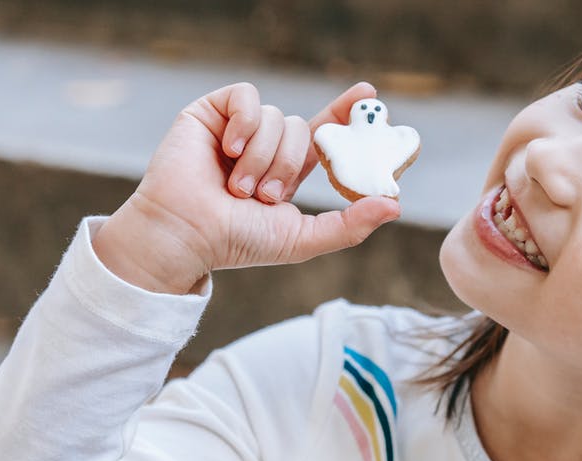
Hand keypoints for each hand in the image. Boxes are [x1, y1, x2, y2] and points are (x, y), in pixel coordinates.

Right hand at [93, 82, 402, 293]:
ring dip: (261, 158)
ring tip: (235, 187)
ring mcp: (236, 128)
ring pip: (275, 117)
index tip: (370, 97)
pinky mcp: (210, 113)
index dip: (344, 112)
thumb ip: (349, 226)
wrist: (187, 234)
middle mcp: (262, 146)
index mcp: (284, 170)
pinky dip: (245, 124)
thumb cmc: (237, 242)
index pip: (321, 133)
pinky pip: (247, 97)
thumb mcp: (301, 238)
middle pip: (300, 128)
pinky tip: (228, 150)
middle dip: (287, 166)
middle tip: (262, 197)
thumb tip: (394, 206)